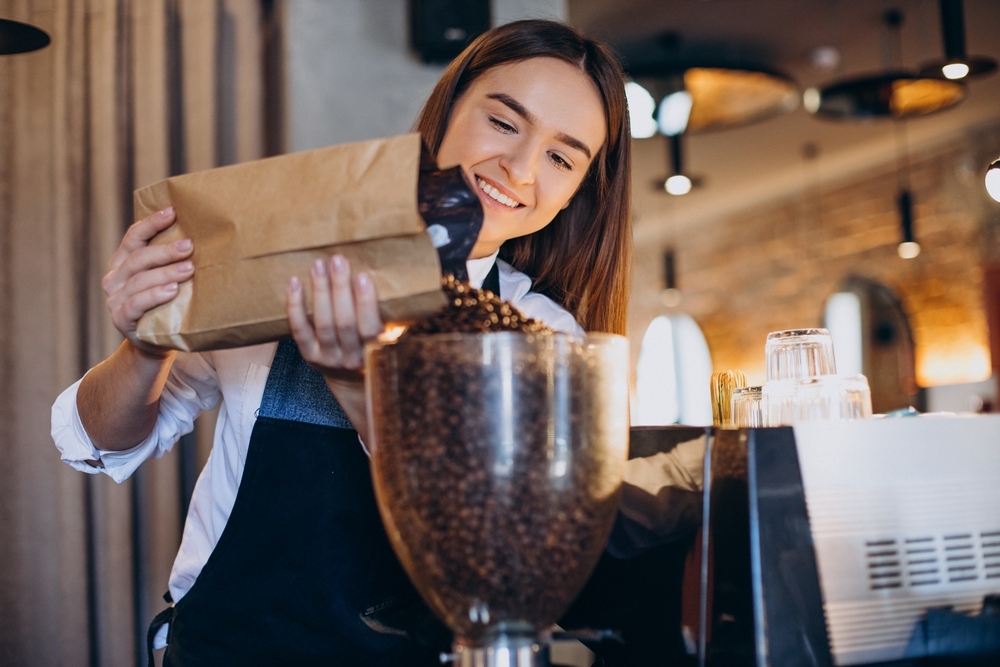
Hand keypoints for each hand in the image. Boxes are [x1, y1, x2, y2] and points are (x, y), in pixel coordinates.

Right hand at [102, 207, 192, 355]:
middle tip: (190, 246)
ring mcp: (115, 300)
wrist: (154, 344)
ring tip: (188, 269)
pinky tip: (172, 290)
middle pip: (138, 258)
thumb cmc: (166, 305)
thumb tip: (202, 236)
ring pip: (139, 281)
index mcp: (123, 262)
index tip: (173, 211)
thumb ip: (171, 261)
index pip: (134, 237)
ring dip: (165, 273)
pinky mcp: (120, 319)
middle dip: (165, 251)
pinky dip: (154, 296)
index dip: (151, 223)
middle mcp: (115, 278)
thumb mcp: (166, 280)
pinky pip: (136, 304)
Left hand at [287, 255, 383, 379]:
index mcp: (376, 352)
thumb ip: (394, 318)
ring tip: (319, 265)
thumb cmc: (375, 350)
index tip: (363, 276)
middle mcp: (352, 358)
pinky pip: (300, 330)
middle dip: (340, 288)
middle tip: (338, 260)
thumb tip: (402, 281)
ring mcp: (328, 358)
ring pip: (323, 323)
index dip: (366, 302)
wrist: (353, 382)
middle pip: (344, 322)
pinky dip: (295, 306)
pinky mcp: (309, 355)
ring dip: (320, 291)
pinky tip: (294, 283)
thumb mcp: (391, 339)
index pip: (370, 328)